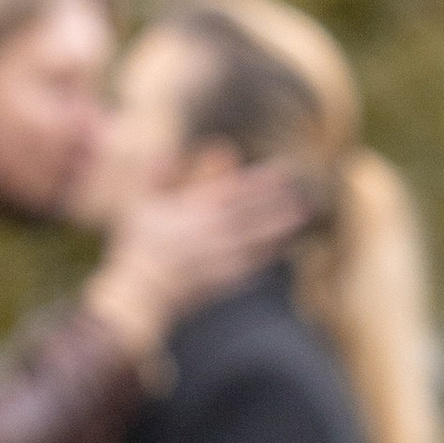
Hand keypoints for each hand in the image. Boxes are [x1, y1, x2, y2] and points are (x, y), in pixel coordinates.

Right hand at [82, 164, 307, 364]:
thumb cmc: (140, 247)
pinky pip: (252, 264)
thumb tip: (165, 151)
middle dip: (278, 199)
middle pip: (252, 212)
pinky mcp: (224, 279)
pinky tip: (285, 245)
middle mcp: (212, 233)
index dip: (261, 182)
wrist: (144, 291)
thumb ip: (156, 176)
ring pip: (258, 237)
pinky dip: (270, 253)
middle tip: (301, 188)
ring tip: (303, 212)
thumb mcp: (142, 206)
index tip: (282, 171)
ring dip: (281, 224)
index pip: (235, 193)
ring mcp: (220, 257)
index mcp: (194, 212)